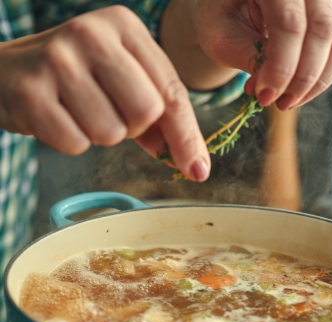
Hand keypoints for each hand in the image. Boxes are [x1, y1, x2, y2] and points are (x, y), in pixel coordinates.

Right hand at [0, 6, 210, 181]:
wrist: (9, 72)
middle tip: (109, 112)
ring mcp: (57, 59)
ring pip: (111, 133)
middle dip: (132, 127)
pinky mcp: (30, 91)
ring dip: (100, 134)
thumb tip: (194, 165)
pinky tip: (58, 117)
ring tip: (80, 111)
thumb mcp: (125, 84)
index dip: (186, 136)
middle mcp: (91, 34)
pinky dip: (72, 141)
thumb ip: (162, 120)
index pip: (172, 92)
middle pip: (146, 112)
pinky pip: (76, 144)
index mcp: (124, 26)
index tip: (197, 169)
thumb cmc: (80, 80)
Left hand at [190, 0, 331, 109]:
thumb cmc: (223, 18)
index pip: (288, 23)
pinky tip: (300, 90)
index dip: (281, 67)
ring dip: (318, 80)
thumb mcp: (222, 38)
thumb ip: (249, 58)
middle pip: (321, 29)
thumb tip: (274, 90)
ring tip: (288, 101)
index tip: (265, 97)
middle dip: (301, 78)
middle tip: (279, 104)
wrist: (233, 7)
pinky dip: (326, 73)